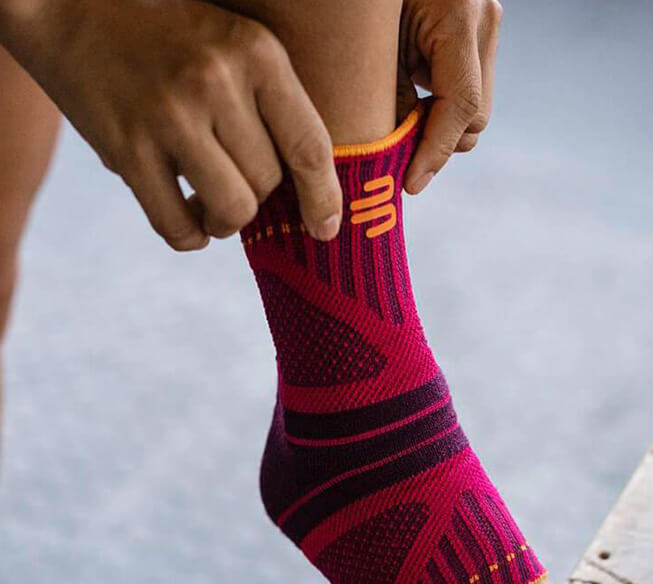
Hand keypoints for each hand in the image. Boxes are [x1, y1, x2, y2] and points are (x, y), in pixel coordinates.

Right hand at [0, 0, 341, 248]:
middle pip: (267, 184)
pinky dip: (188, 236)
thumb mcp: (232, 44)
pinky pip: (176, 226)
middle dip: (256, 194)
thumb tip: (310, 192)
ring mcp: (169, 115)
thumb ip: (270, 104)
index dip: (324, 199)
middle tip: (230, 177)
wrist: (70, 5)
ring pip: (232, 210)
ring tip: (209, 203)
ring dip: (224, 221)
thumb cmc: (168, 35)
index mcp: (257, 53)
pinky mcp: (127, 148)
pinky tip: (185, 217)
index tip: (325, 230)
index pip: (310, 147)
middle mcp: (216, 81)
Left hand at [398, 0, 502, 193]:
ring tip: (401, 123)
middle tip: (396, 158)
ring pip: (474, 110)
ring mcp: (487, 24)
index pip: (463, 107)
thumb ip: (390, 94)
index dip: (434, 152)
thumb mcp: (371, 40)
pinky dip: (441, 106)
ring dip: (439, 126)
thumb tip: (398, 150)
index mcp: (460, 15)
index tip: (409, 185)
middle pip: (474, 118)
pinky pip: (468, 89)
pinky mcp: (478, 33)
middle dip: (437, 143)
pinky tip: (413, 101)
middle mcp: (484, 19)